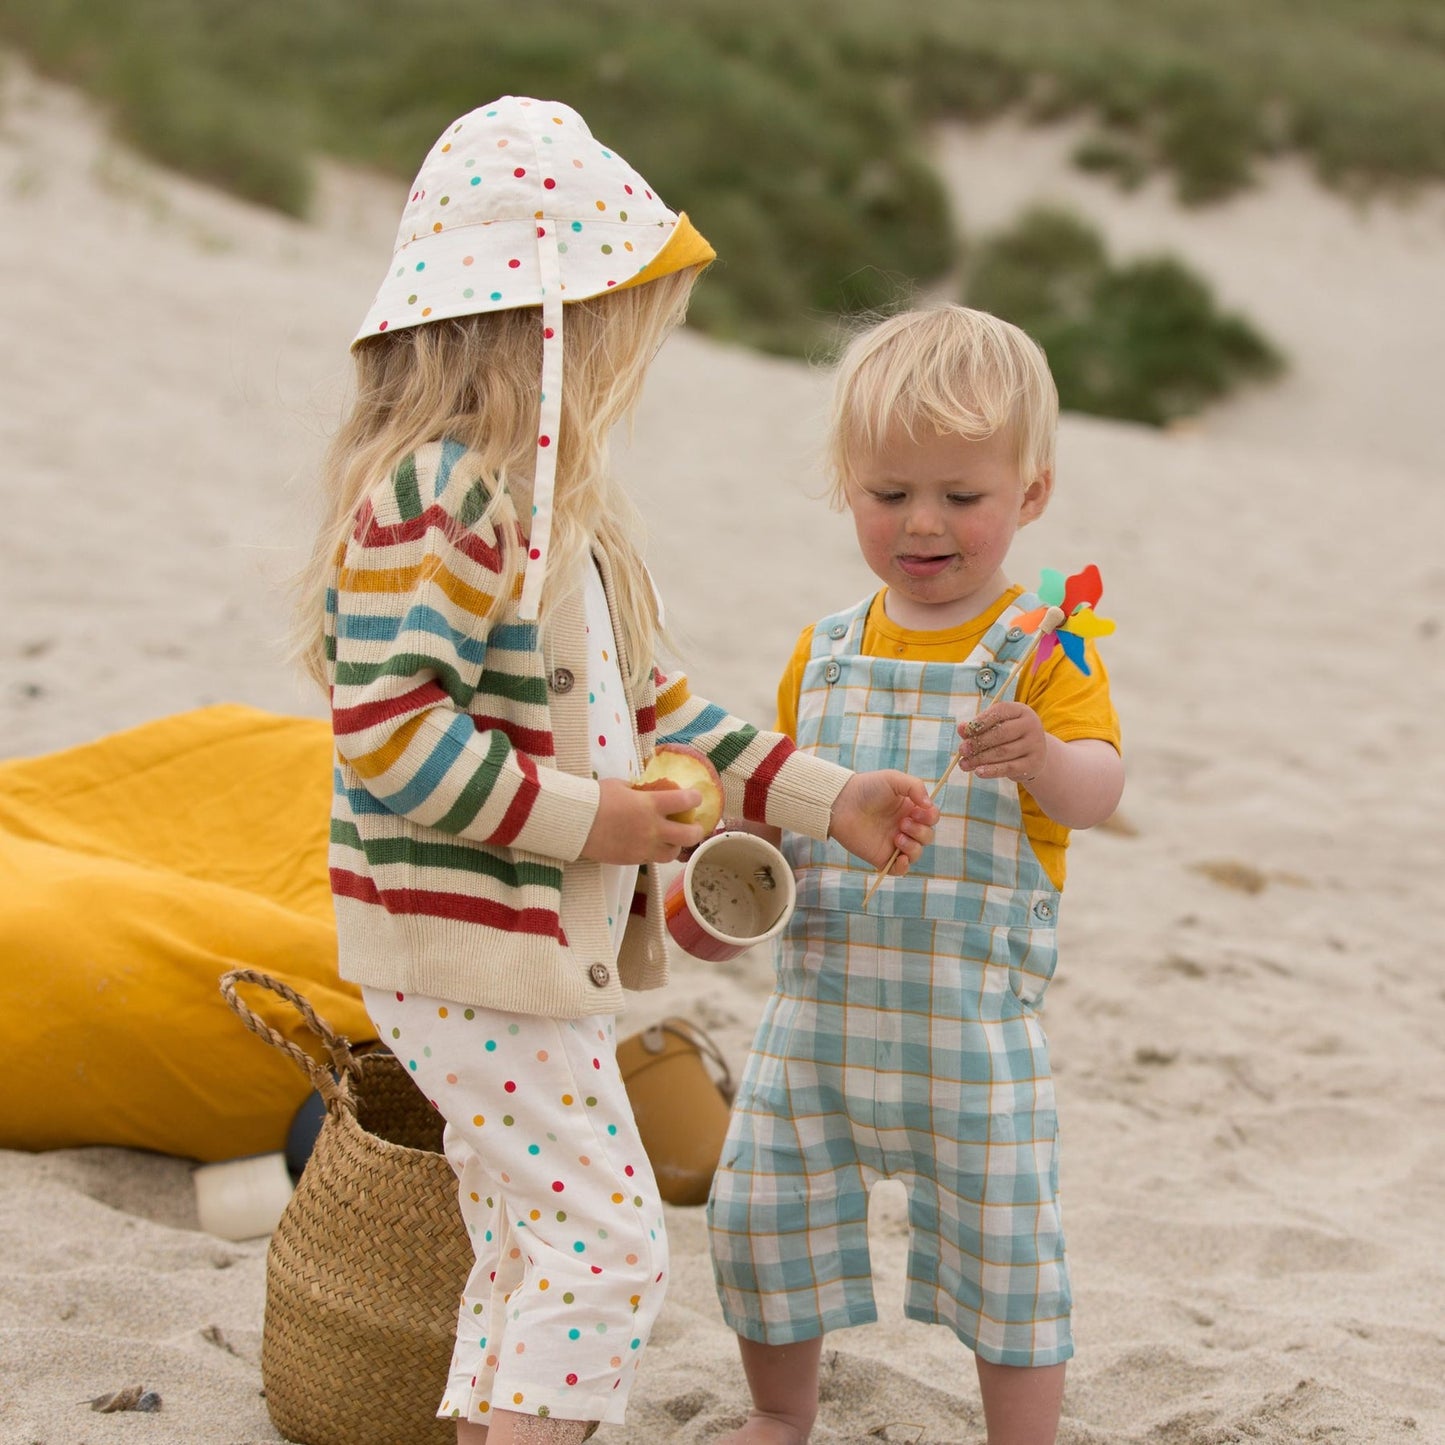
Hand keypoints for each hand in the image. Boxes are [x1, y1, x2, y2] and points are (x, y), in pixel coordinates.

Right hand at [581, 778, 705, 863]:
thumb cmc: (595, 798)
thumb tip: (648, 790)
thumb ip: (639, 790)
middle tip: (694, 826)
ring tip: (671, 838)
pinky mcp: (632, 859)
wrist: (574, 823)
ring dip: (676, 845)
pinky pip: (651, 859)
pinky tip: (649, 844)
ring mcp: (643, 847)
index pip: (686, 801)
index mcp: (651, 805)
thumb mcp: (621, 785)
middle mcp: (652, 828)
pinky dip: (655, 852)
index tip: (695, 796)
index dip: (695, 797)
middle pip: (689, 835)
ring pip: (673, 853)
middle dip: (697, 830)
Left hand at [828, 770, 938, 873]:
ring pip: (917, 853)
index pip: (931, 818)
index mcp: (910, 809)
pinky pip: (900, 870)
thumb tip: (928, 805)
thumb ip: (915, 787)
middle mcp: (904, 827)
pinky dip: (904, 867)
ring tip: (897, 836)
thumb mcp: (893, 779)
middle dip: (920, 831)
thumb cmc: (866, 788)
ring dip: (913, 846)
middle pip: (927, 836)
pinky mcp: (881, 857)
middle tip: (902, 822)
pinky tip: (900, 857)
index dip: (930, 817)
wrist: (841, 803)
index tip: (917, 810)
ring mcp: (893, 843)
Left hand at [956, 702, 1047, 783]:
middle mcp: (1031, 725)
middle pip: (1001, 733)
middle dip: (978, 742)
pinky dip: (991, 770)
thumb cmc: (1010, 737)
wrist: (1034, 756)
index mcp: (1021, 711)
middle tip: (962, 750)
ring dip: (980, 758)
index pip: (1000, 711)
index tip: (964, 732)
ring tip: (964, 763)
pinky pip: (1009, 767)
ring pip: (1003, 752)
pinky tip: (978, 772)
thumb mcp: (996, 727)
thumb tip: (961, 729)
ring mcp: (1035, 745)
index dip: (980, 721)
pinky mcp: (1033, 764)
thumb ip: (979, 727)